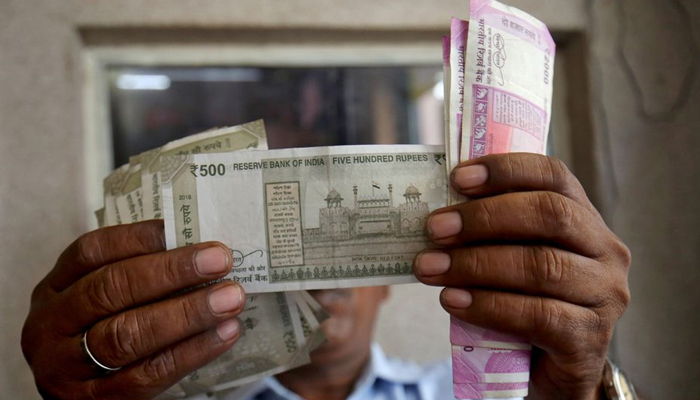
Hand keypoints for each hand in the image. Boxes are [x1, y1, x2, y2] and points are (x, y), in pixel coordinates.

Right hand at [21, 220, 244, 399]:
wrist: (76, 397)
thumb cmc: (98, 331)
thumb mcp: (99, 299)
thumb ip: (137, 273)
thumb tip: (201, 248)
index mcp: (56, 287)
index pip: (94, 250)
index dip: (143, 238)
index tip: (191, 230)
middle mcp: (53, 323)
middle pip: (111, 289)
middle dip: (171, 271)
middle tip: (220, 260)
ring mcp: (68, 366)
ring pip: (127, 334)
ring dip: (187, 313)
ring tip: (230, 298)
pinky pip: (148, 374)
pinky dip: (192, 352)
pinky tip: (225, 334)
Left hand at [413, 154, 630, 399]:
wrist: (550, 369)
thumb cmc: (524, 301)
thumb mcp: (511, 257)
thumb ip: (492, 232)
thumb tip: (435, 214)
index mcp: (585, 219)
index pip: (553, 176)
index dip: (505, 170)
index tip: (457, 178)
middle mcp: (606, 251)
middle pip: (549, 215)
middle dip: (484, 218)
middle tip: (434, 228)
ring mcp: (604, 295)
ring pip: (540, 266)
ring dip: (475, 264)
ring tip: (429, 268)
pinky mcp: (590, 338)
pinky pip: (537, 316)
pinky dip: (487, 306)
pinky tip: (452, 301)